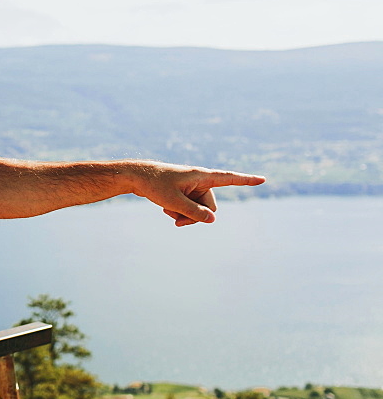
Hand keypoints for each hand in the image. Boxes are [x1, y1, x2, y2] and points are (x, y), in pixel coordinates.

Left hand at [131, 161, 264, 225]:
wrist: (135, 177)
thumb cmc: (154, 185)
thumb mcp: (173, 202)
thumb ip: (194, 212)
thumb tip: (212, 220)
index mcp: (201, 176)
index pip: (228, 178)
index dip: (246, 180)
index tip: (263, 179)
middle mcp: (199, 181)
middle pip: (210, 206)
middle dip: (196, 217)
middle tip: (178, 222)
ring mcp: (191, 187)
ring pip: (198, 209)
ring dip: (185, 215)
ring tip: (168, 212)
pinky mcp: (184, 192)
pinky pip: (189, 208)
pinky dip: (179, 212)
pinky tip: (165, 210)